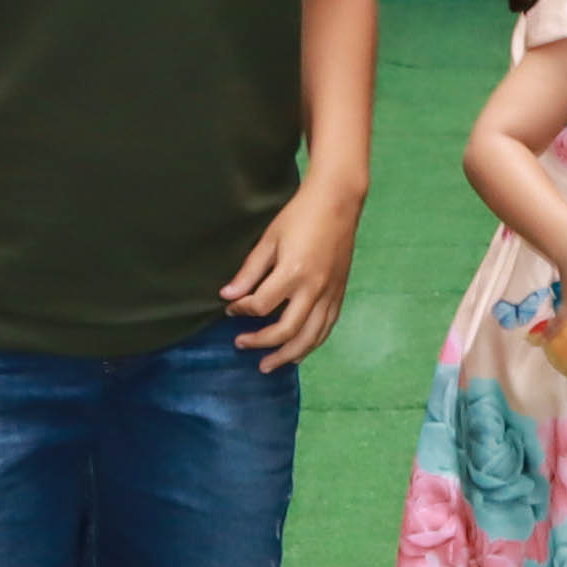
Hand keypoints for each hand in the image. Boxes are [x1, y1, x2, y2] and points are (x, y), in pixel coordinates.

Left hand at [223, 172, 361, 367]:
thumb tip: (227, 296)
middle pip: (286, 331)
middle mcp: (313, 288)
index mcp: (292, 272)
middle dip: (261, 343)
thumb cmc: (299, 216)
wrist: (338, 202)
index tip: (230, 308)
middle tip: (241, 344)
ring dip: (288, 355)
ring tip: (269, 365)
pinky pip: (326, 328)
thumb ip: (249, 271)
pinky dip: (311, 344)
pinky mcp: (339, 293)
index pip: (261, 305)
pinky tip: (298, 352)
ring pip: (310, 337)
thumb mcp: (269, 240)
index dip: (241, 310)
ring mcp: (330, 293)